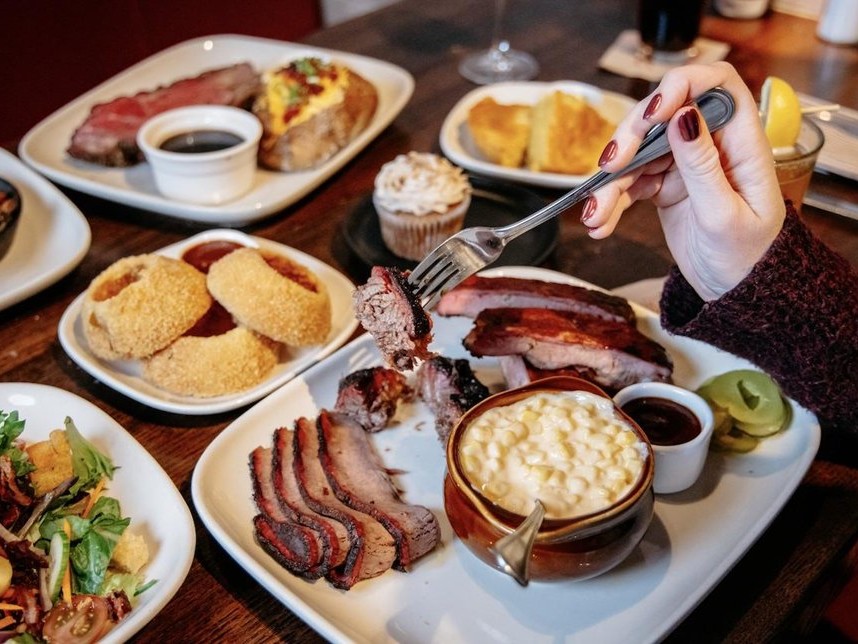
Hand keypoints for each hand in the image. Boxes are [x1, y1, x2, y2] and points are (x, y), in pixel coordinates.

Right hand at [584, 62, 785, 300]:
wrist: (737, 292)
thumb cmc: (747, 256)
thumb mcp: (724, 215)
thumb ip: (702, 165)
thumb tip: (684, 116)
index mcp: (740, 143)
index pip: (717, 85)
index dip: (683, 85)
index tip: (654, 113)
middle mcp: (711, 144)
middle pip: (663, 115)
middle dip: (631, 137)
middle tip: (610, 166)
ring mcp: (685, 164)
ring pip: (639, 151)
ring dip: (611, 181)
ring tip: (596, 215)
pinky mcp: (665, 185)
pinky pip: (630, 182)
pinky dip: (611, 201)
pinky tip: (600, 223)